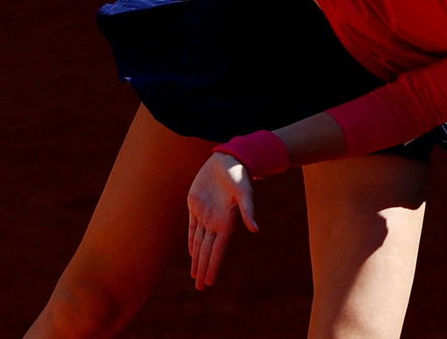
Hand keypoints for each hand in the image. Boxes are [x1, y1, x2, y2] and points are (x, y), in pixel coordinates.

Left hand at [186, 152, 259, 289]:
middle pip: (207, 251)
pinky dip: (191, 242)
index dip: (212, 266)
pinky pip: (192, 228)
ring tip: (195, 276)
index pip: (217, 250)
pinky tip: (191, 253)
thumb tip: (255, 229)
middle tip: (200, 288)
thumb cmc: (239, 174)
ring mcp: (204, 214)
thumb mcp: (244, 191)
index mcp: (225, 222)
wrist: (229, 158)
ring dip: (197, 260)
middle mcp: (215, 221)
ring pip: (198, 242)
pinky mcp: (195, 204)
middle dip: (203, 269)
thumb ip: (248, 210)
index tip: (209, 282)